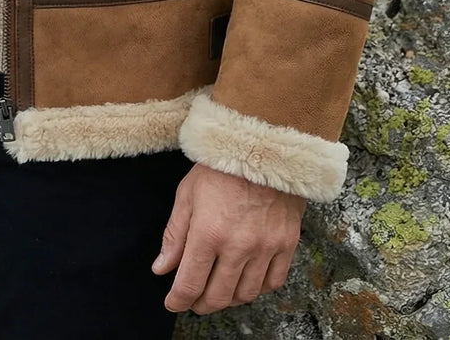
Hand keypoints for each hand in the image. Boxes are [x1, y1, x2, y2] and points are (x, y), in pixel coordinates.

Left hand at [152, 161, 304, 313]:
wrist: (263, 145)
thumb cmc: (221, 166)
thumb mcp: (188, 193)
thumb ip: (175, 235)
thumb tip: (162, 269)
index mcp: (208, 233)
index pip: (190, 285)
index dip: (178, 300)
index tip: (173, 302)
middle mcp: (238, 246)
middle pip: (218, 297)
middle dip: (201, 303)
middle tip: (194, 299)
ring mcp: (265, 247)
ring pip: (245, 295)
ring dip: (228, 298)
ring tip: (219, 288)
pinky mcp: (287, 244)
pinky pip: (272, 283)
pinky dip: (257, 288)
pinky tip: (246, 279)